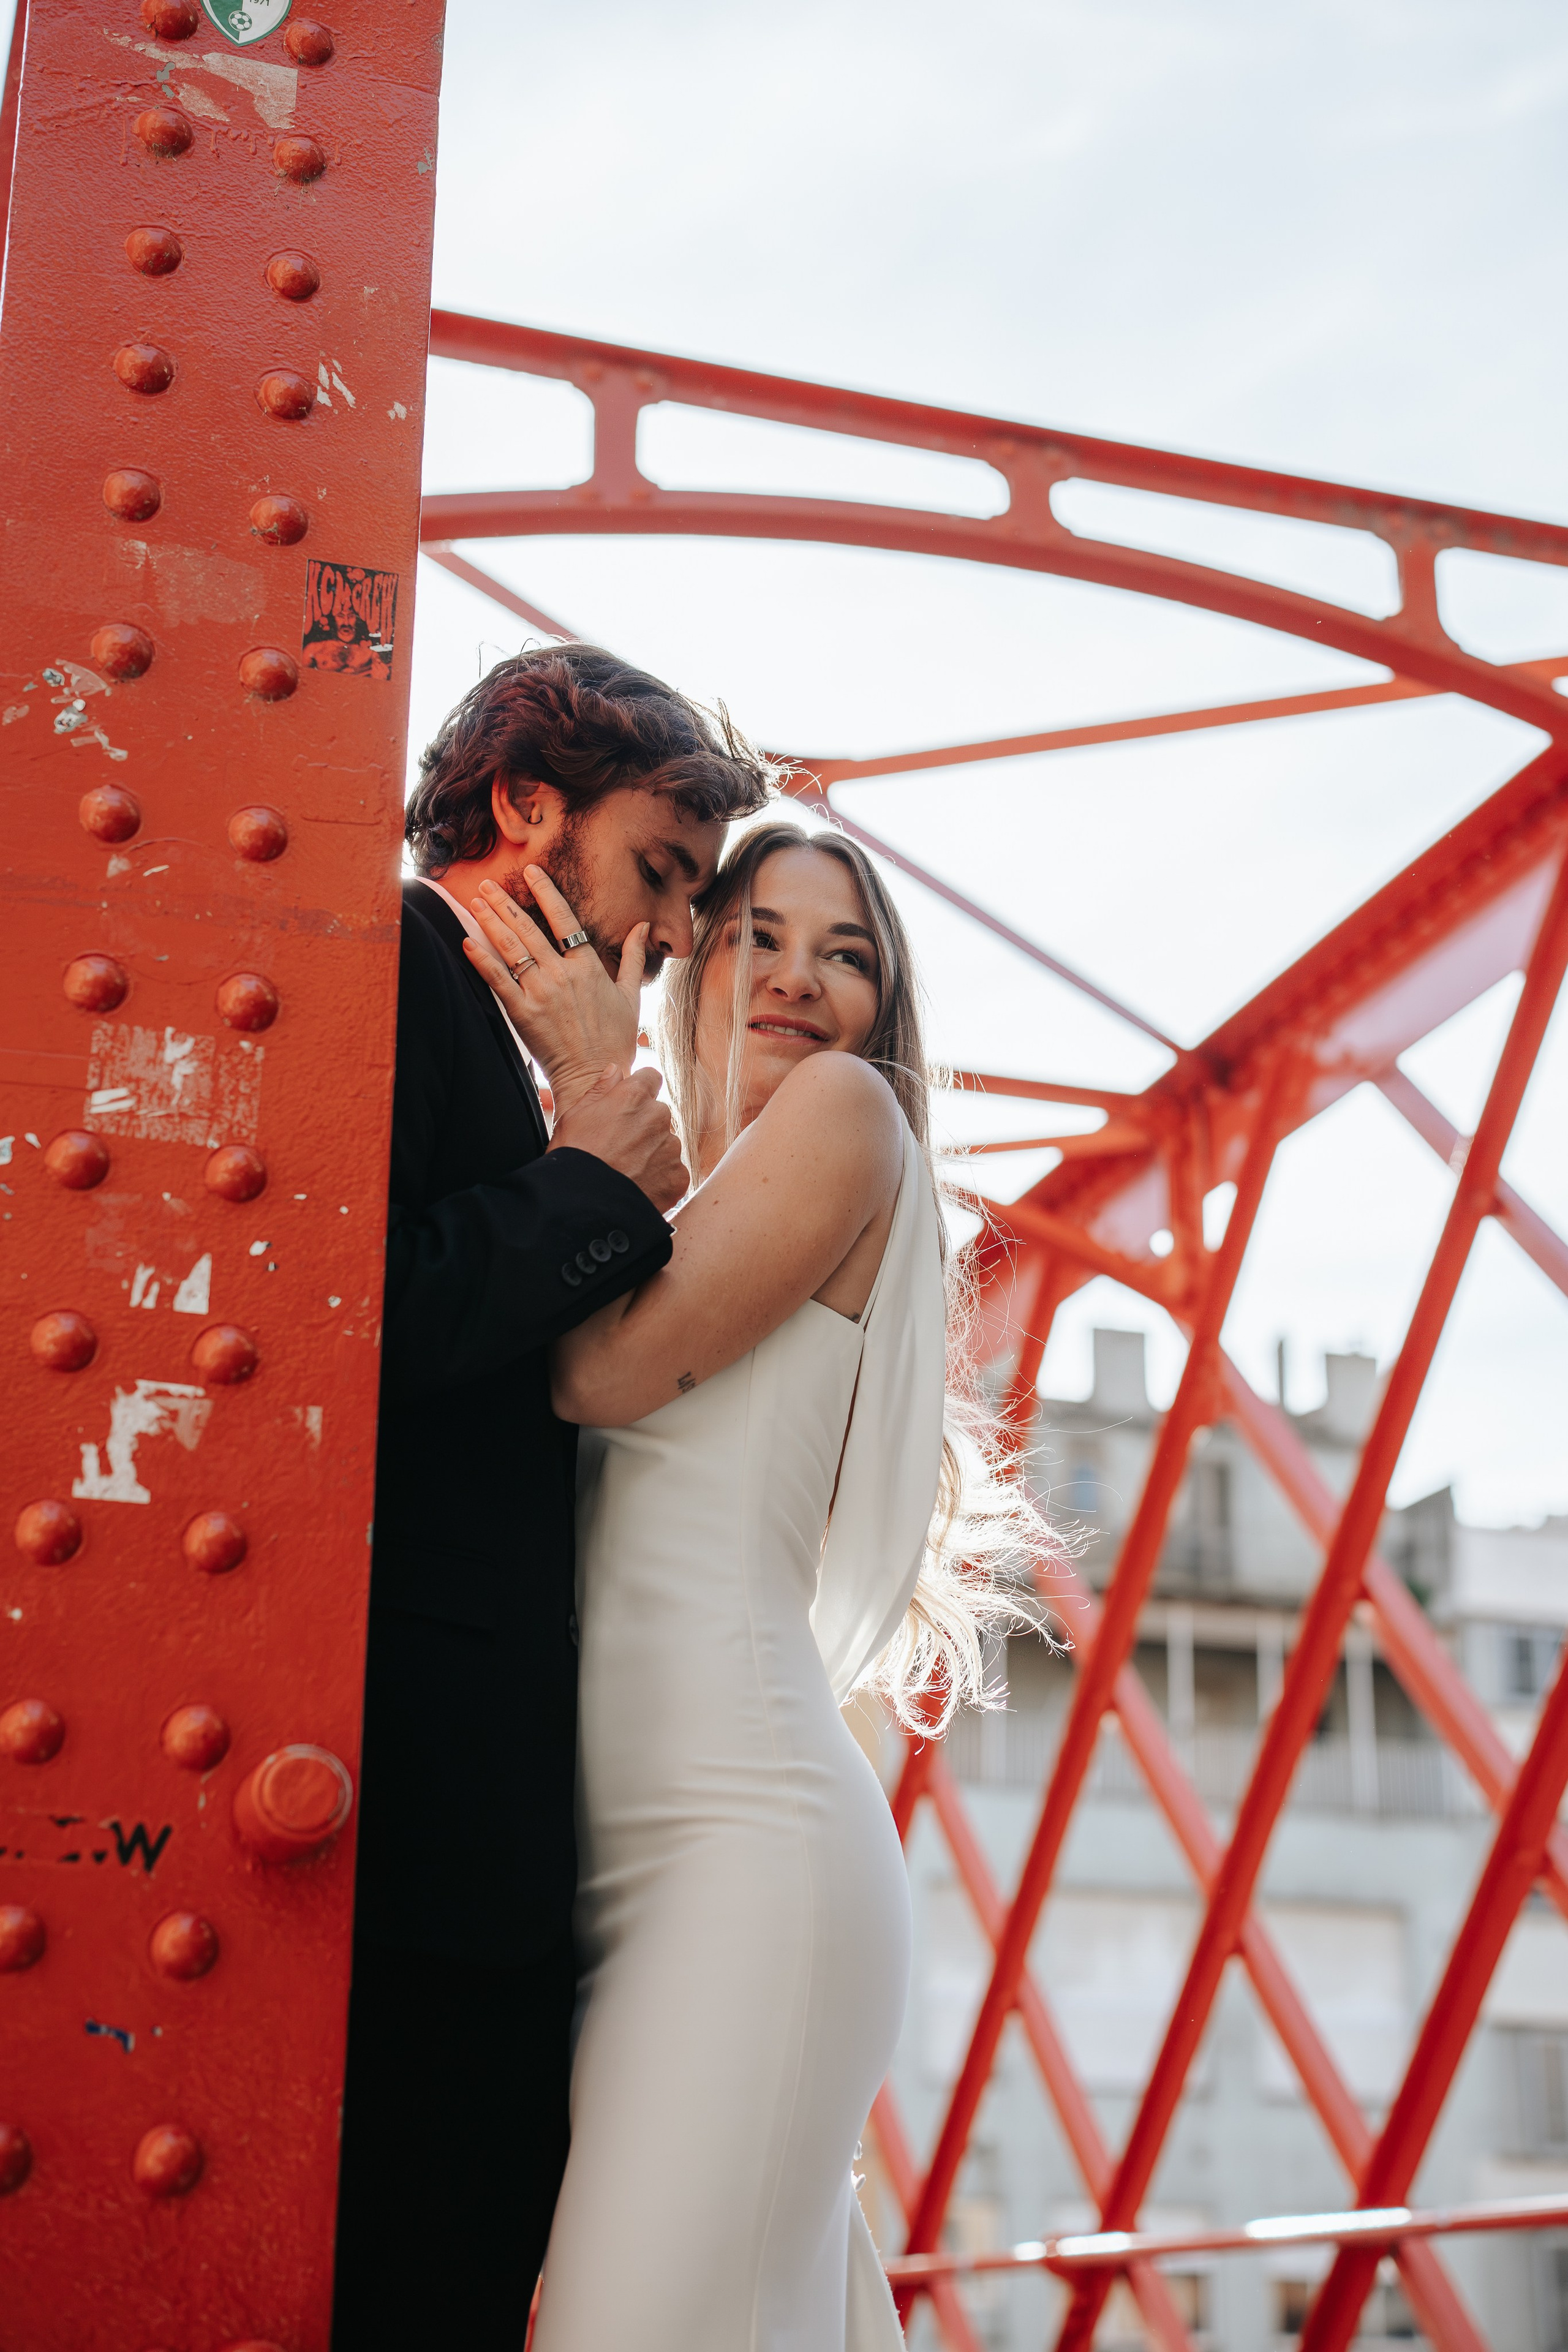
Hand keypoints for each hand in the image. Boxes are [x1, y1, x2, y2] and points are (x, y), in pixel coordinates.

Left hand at [464, 868, 645, 1114]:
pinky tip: (467, 942)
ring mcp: (541, 993)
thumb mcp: (631, 995)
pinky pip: (498, 980)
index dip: (546, 892)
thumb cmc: (615, 1040)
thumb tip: (642, 926)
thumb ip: (632, 957)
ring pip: (511, 948)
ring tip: (475, 902)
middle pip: (529, 929)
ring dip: (490, 922)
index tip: (531, 872)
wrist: (595, 1077)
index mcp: (588, 967)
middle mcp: (562, 975)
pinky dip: (481, 959)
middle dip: (505, 903)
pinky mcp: (522, 1013)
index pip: (565, 919)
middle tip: (487, 884)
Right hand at [550, 1063, 687, 1213]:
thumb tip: (615, 1071)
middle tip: (619, 1148)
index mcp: (633, 1097)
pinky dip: (659, 1179)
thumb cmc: (573, 1158)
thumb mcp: (574, 1116)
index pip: (650, 1078)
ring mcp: (671, 1148)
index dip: (639, 1092)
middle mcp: (658, 1117)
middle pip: (657, 1114)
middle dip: (644, 1126)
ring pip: (666, 1144)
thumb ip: (600, 1090)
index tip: (628, 1106)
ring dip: (652, 1154)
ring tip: (626, 1172)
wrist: (584, 1206)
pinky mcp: (678, 1176)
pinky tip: (637, 1188)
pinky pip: (672, 1172)